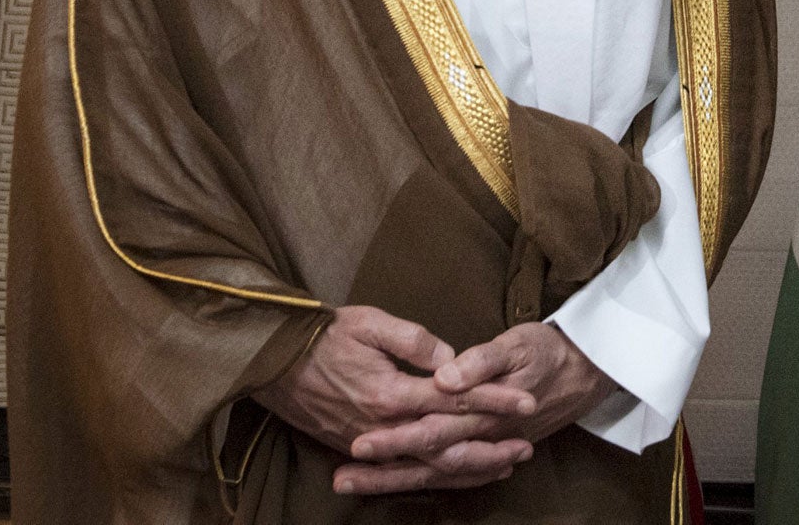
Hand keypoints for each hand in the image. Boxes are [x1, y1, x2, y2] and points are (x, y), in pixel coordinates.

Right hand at [251, 305, 537, 494]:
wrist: (272, 360)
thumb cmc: (325, 334)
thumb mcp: (371, 323)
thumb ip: (414, 341)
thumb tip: (451, 360)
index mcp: (390, 393)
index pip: (455, 400)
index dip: (494, 400)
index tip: (527, 400)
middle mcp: (382, 427)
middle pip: (447, 443)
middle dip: (490, 444)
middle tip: (527, 443)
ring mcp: (368, 442)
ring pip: (427, 467)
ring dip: (468, 467)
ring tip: (505, 464)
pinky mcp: (355, 448)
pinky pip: (402, 471)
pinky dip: (434, 476)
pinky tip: (456, 473)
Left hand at [334, 323, 616, 494]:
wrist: (589, 372)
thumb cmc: (550, 350)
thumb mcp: (519, 342)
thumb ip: (482, 361)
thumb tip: (444, 377)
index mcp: (484, 408)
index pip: (431, 427)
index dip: (395, 438)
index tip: (358, 445)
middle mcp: (482, 435)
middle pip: (427, 458)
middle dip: (383, 470)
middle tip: (342, 478)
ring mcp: (488, 446)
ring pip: (437, 471)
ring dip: (396, 480)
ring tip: (354, 484)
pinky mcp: (493, 447)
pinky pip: (458, 475)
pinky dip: (431, 484)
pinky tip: (405, 484)